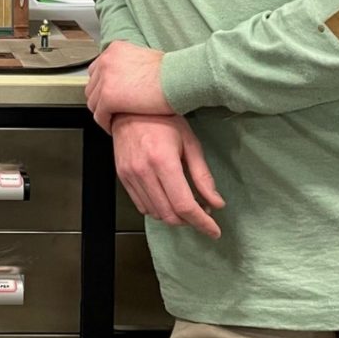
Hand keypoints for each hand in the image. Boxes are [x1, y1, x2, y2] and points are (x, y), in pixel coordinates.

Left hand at [86, 41, 171, 130]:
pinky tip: (113, 127)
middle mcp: (106, 61)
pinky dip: (105, 122)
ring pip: (93, 101)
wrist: (178, 78)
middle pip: (93, 85)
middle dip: (100, 99)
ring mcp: (105, 78)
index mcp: (114, 50)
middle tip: (110, 110)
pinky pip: (100, 115)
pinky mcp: (108, 97)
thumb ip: (131, 63)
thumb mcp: (145, 56)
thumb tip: (129, 74)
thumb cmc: (170, 71)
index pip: (98, 70)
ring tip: (111, 120)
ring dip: (102, 112)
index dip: (103, 85)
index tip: (109, 95)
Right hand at [112, 113, 225, 239]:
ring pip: (156, 213)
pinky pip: (141, 205)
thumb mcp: (189, 141)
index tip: (214, 230)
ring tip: (185, 203)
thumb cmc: (161, 119)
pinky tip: (167, 198)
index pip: (184, 205)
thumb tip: (216, 203)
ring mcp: (130, 175)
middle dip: (190, 221)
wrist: (127, 107)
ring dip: (174, 216)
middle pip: (170, 214)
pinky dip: (157, 209)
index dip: (202, 223)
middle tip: (203, 212)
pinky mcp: (122, 176)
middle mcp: (143, 171)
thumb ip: (202, 175)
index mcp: (163, 161)